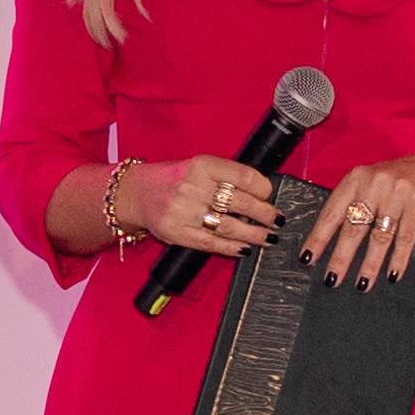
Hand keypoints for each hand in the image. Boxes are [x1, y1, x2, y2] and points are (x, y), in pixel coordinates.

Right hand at [119, 155, 274, 261]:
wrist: (137, 194)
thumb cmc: (174, 179)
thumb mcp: (198, 167)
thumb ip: (226, 177)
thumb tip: (262, 195)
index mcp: (202, 165)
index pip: (243, 175)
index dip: (262, 188)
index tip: (270, 195)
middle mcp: (193, 186)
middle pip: (240, 202)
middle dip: (264, 214)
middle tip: (277, 220)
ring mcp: (184, 211)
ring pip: (229, 225)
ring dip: (254, 234)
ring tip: (268, 238)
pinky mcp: (178, 233)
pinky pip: (211, 242)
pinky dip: (232, 247)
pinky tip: (245, 249)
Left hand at [302, 154, 414, 284]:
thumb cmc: (400, 181)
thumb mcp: (373, 184)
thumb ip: (355, 203)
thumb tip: (331, 242)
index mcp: (356, 178)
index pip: (332, 212)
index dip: (318, 237)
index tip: (307, 258)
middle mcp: (374, 183)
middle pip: (353, 227)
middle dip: (341, 257)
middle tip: (331, 279)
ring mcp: (397, 192)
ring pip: (379, 236)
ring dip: (369, 264)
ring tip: (362, 284)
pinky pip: (405, 237)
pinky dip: (398, 259)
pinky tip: (392, 275)